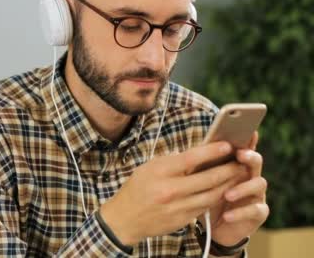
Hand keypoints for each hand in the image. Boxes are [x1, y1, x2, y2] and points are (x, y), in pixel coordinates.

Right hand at [99, 141, 247, 245]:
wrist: (124, 219)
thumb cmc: (137, 189)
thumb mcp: (149, 168)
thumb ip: (173, 162)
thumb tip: (200, 153)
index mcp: (159, 172)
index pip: (191, 158)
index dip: (212, 151)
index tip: (227, 145)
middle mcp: (169, 189)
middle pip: (208, 178)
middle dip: (229, 169)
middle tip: (242, 161)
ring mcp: (177, 207)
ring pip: (212, 194)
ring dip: (229, 184)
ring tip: (238, 175)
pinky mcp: (183, 220)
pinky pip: (206, 207)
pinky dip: (217, 197)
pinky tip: (225, 190)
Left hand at [200, 132, 269, 246]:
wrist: (213, 225)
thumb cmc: (206, 196)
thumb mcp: (200, 179)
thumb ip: (200, 166)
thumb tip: (185, 152)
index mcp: (236, 164)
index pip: (243, 147)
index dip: (247, 139)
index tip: (247, 131)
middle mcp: (250, 176)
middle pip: (256, 161)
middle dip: (249, 156)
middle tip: (240, 154)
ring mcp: (257, 194)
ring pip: (259, 184)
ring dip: (243, 187)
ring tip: (227, 194)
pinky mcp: (258, 213)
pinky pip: (255, 210)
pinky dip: (240, 212)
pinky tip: (227, 215)